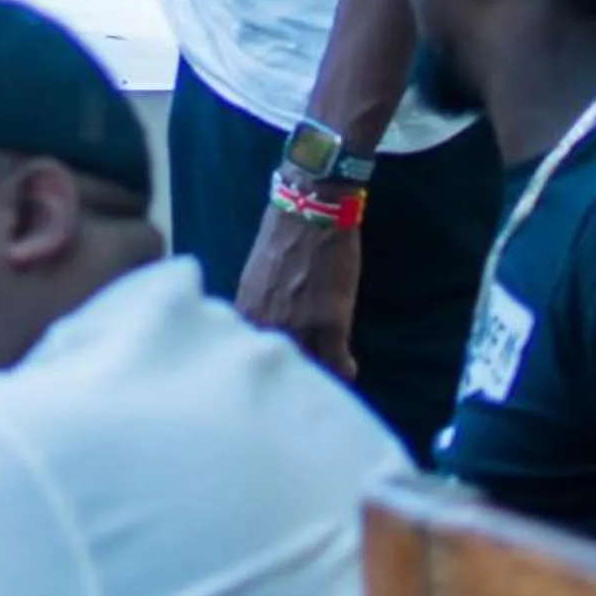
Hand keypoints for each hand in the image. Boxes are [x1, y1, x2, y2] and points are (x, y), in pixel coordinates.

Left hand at [233, 201, 360, 381]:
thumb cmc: (280, 237)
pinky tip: (349, 371)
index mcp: (246, 312)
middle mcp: (268, 324)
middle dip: (289, 381)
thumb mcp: (254, 277)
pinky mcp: (331, 322)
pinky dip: (343, 370)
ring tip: (326, 382)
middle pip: (277, 368)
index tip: (271, 377)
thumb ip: (253, 308)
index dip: (262, 367)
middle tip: (303, 386)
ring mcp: (300, 325)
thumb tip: (253, 333)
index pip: (248, 355)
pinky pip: (336, 362)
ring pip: (308, 369)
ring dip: (318, 377)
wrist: (309, 209)